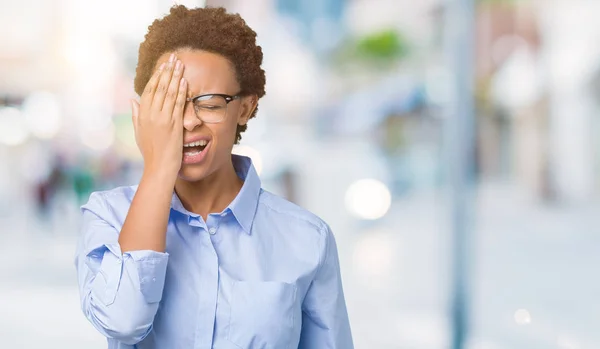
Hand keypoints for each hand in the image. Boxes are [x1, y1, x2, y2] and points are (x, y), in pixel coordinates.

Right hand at [131, 53, 187, 176]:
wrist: (159, 166)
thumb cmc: (150, 151)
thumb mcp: (139, 132)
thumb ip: (136, 114)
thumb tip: (132, 99)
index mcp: (142, 115)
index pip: (149, 90)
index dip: (156, 76)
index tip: (163, 65)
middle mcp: (151, 114)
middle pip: (159, 87)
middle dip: (167, 71)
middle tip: (173, 58)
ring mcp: (162, 119)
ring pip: (169, 93)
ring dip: (175, 76)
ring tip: (180, 64)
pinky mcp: (174, 124)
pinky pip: (178, 104)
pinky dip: (181, 91)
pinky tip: (184, 81)